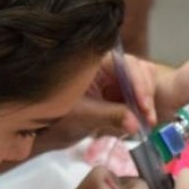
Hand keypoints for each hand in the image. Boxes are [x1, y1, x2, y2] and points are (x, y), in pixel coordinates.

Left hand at [32, 53, 157, 154]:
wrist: (39, 128)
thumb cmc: (51, 114)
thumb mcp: (81, 114)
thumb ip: (109, 115)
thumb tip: (136, 123)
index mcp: (93, 60)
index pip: (125, 63)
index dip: (139, 84)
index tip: (144, 106)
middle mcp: (105, 64)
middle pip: (137, 70)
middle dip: (145, 94)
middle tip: (148, 119)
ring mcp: (111, 78)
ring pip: (139, 83)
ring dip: (145, 102)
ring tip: (146, 123)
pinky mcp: (115, 92)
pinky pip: (134, 96)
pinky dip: (140, 108)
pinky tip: (142, 122)